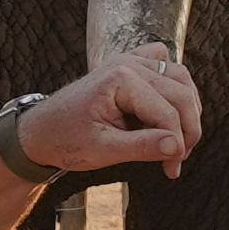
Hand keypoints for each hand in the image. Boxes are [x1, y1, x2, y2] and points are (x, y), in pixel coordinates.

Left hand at [27, 44, 203, 176]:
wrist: (42, 130)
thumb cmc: (66, 140)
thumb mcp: (102, 150)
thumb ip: (141, 147)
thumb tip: (176, 146)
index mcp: (120, 79)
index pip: (167, 112)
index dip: (176, 144)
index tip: (172, 169)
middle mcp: (128, 62)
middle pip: (180, 93)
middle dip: (186, 130)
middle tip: (177, 160)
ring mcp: (130, 60)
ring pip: (180, 77)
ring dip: (187, 109)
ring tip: (177, 141)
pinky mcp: (130, 64)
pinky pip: (165, 64)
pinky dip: (174, 84)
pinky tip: (169, 108)